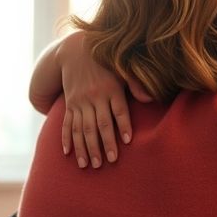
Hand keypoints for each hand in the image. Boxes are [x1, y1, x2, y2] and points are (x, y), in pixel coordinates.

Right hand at [57, 32, 152, 168]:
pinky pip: (67, 124)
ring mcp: (80, 102)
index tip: (127, 142)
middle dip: (103, 145)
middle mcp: (95, 97)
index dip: (123, 126)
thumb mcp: (122, 70)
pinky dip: (67, 139)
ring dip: (85, 148)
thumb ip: (136, 84)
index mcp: (111, 89)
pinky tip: (68, 153)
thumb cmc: (106, 64)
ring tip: (88, 165)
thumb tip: (150, 98)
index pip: (119, 111)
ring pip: (82, 128)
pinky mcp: (70, 104)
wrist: (76, 51)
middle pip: (99, 124)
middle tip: (108, 162)